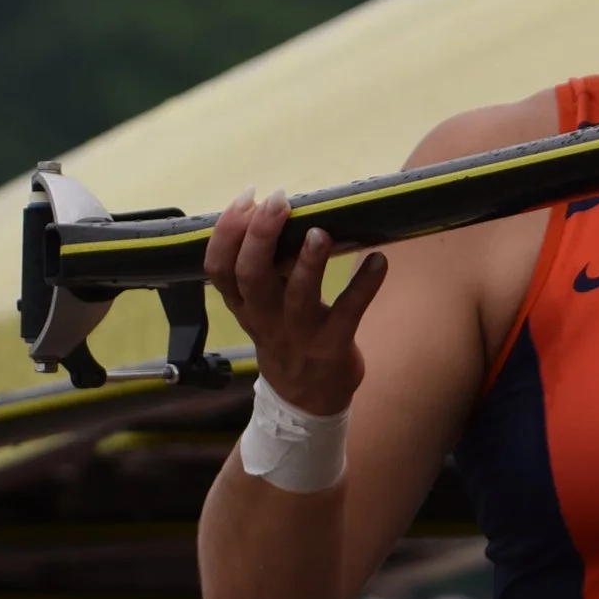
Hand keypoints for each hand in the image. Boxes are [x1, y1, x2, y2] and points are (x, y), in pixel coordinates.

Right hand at [204, 191, 387, 415]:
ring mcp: (299, 335)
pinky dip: (364, 285)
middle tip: (278, 201)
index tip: (246, 198)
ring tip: (320, 231)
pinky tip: (379, 260)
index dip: (227, 232)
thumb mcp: (261, 309)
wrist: (306, 400)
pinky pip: (348, 313)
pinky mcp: (333, 346)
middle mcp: (266, 319)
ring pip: (297, 297)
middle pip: (251, 275)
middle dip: (261, 235)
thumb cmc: (285, 337)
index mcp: (243, 305)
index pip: (219, 268)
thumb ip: (263, 270)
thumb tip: (274, 213)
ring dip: (309, 262)